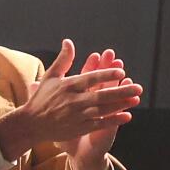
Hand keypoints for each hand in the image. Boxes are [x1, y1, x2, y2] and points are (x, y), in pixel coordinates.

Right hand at [0, 39, 140, 158]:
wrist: (31, 124)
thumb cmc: (41, 99)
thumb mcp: (50, 77)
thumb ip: (63, 60)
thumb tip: (68, 41)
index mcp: (67, 86)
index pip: (90, 78)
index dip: (106, 74)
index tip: (121, 71)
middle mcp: (73, 101)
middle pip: (101, 95)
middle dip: (121, 91)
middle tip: (138, 87)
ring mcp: (76, 116)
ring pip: (103, 110)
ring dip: (120, 105)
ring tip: (135, 100)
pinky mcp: (78, 128)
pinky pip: (99, 124)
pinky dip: (113, 120)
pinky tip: (126, 116)